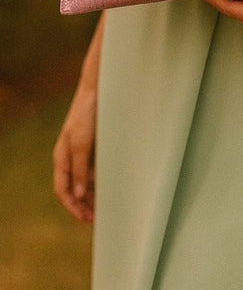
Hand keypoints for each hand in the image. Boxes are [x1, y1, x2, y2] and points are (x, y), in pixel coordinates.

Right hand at [53, 86, 95, 221]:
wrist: (98, 91)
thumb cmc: (86, 115)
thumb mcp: (81, 144)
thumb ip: (80, 169)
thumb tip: (78, 195)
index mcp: (62, 158)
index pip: (63, 189)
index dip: (72, 206)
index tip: (85, 218)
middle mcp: (71, 157)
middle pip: (75, 187)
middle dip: (84, 203)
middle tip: (98, 218)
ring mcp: (83, 151)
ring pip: (86, 179)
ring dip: (94, 193)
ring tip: (107, 206)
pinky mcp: (95, 145)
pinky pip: (97, 168)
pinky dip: (102, 179)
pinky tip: (113, 186)